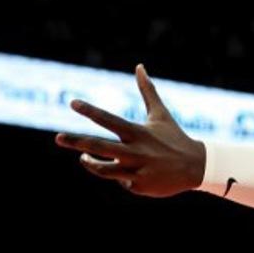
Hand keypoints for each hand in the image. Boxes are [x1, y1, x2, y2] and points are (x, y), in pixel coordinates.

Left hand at [54, 64, 205, 196]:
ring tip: (82, 158)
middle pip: (99, 147)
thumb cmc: (174, 137)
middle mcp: (135, 151)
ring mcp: (136, 170)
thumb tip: (139, 66)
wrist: (195, 166)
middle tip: (57, 137)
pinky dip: (119, 175)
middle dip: (77, 142)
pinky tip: (126, 170)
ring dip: (90, 164)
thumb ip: (147, 90)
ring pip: (104, 169)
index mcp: (138, 132)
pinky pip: (120, 180)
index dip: (90, 111)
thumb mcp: (160, 113)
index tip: (72, 103)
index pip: (108, 119)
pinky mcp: (138, 186)